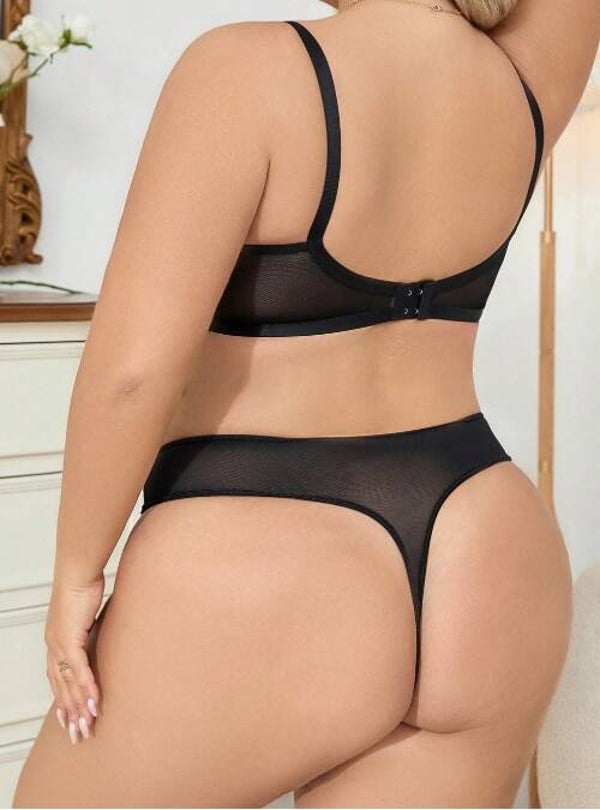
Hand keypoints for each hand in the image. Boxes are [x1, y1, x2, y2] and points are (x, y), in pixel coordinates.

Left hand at [44, 573, 103, 742]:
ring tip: (88, 726)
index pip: (57, 678)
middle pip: (60, 687)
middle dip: (70, 713)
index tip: (69, 718)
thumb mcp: (88, 611)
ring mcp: (59, 645)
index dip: (63, 699)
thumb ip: (94, 625)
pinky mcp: (69, 640)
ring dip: (78, 707)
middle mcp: (53, 646)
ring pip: (68, 684)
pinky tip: (94, 702)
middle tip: (78, 734)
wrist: (77, 570)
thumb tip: (106, 629)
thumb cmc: (83, 584)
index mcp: (55, 640)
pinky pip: (79, 671)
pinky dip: (86, 689)